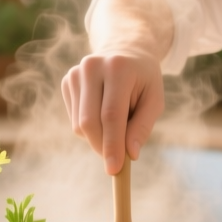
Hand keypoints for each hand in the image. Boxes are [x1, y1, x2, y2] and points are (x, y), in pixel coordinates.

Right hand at [61, 51, 165, 174]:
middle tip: (115, 162)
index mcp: (118, 68)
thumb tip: (130, 154)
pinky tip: (102, 114)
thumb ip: (143, 127)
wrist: (125, 51)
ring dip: (97, 138)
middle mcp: (91, 67)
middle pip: (89, 122)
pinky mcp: (66, 81)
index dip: (112, 145)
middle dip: (102, 147)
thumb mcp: (154, 100)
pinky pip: (74, 119)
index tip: (114, 170)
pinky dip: (89, 128)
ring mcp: (75, 73)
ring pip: (79, 124)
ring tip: (116, 124)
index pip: (111, 115)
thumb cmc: (144, 80)